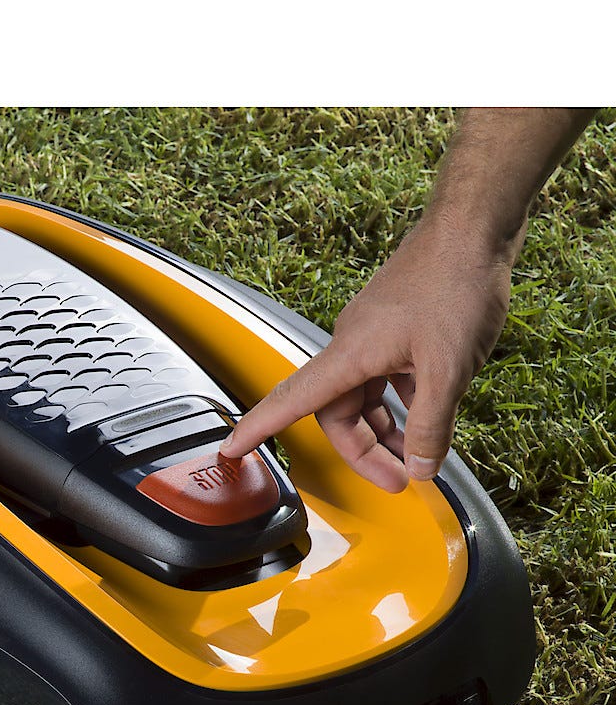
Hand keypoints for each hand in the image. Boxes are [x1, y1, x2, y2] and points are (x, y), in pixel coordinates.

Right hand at [220, 218, 514, 491]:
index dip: (257, 430)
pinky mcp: (397, 326)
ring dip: (387, 428)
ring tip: (420, 453)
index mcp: (348, 356)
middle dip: (365, 451)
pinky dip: (405, 401)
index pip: (290, 403)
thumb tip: (421, 466)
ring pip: (365, 397)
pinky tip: (432, 410)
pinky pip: (387, 377)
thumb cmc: (455, 284)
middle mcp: (352, 346)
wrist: (474, 225)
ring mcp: (374, 335)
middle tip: (401, 479)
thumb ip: (431, 425)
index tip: (230, 451)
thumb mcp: (449, 368)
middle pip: (338, 414)